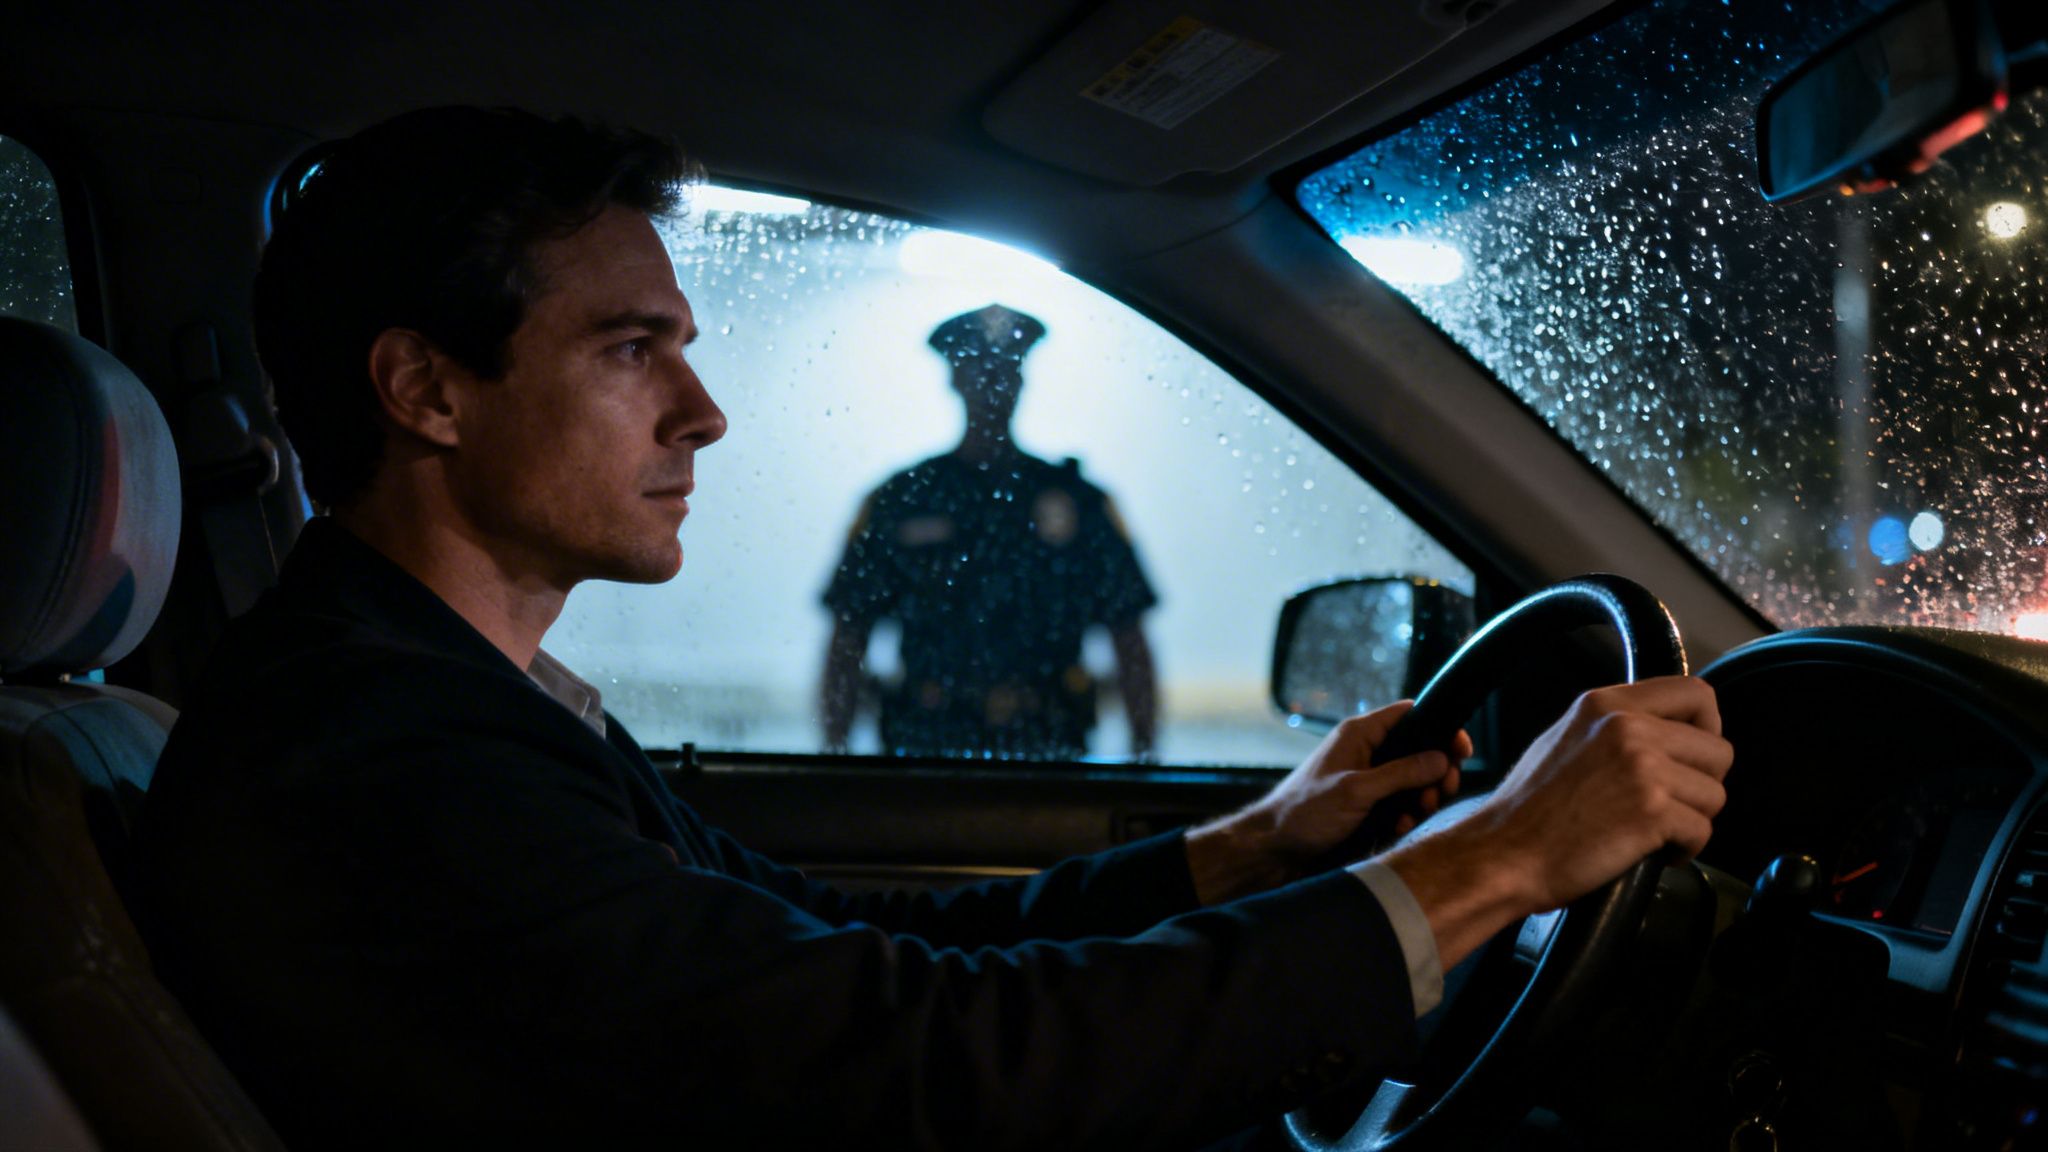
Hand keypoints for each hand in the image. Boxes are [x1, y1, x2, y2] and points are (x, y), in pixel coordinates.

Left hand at [1186, 701, 1468, 903]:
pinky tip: (1398, 828)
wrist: (1276, 847)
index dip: (1440, 727)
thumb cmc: (1305, 812)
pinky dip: (1406, 815)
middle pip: (1420, 749)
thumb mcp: (1356, 791)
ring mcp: (1368, 777)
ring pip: (1414, 779)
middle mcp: (1367, 751)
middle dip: (1435, 772)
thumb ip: (1400, 773)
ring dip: (1422, 798)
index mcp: (1360, 734)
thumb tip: (1441, 758)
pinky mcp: (1368, 803)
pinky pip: (1401, 803)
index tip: (1460, 751)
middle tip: (1438, 794)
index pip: (1411, 715)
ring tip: (1414, 814)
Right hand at [1384, 676, 1732, 968]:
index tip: (1691, 757)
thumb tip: (1668, 731)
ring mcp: (1642, 768)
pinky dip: (1684, 850)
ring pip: (1714, 795)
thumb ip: (1616, 725)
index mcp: (1606, 703)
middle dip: (1701, 785)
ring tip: (1653, 832)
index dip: (1707, 727)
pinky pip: (1702, 830)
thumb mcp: (1567, 737)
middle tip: (1669, 805)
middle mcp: (1628, 727)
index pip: (1696, 693)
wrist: (1504, 853)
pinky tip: (1653, 853)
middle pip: (1718, 751)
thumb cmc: (1530, 809)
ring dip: (1692, 820)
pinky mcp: (1650, 811)